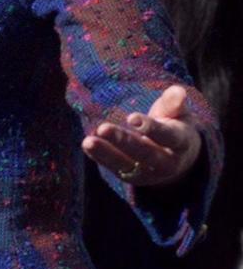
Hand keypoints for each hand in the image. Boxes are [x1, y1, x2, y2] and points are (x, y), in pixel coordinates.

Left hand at [82, 84, 201, 186]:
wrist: (177, 157)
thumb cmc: (175, 126)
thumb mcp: (179, 113)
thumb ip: (174, 103)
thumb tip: (178, 91)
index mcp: (181, 143)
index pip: (168, 137)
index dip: (151, 128)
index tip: (131, 117)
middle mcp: (167, 162)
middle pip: (145, 153)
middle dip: (124, 142)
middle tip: (103, 128)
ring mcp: (149, 173)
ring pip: (127, 164)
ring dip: (106, 153)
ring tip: (88, 141)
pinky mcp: (133, 177)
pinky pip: (115, 168)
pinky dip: (100, 157)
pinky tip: (87, 144)